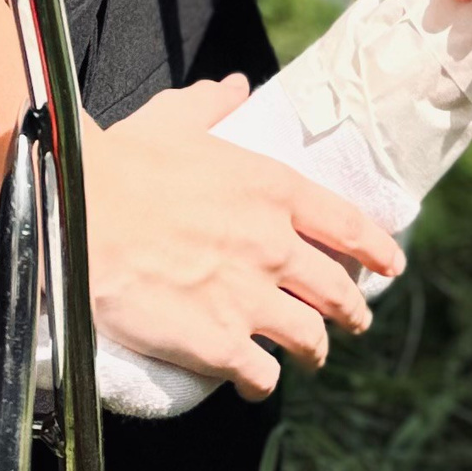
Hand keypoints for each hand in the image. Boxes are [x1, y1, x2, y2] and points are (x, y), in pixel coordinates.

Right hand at [80, 78, 405, 399]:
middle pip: (338, 290)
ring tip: (311, 357)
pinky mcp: (217, 344)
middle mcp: (274, 246)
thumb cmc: (124, 162)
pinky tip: (256, 383)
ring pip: (309, 339)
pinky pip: (261, 376)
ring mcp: (249, 299)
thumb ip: (213, 104)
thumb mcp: (176, 118)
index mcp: (273, 191)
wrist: (79, 212)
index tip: (392, 265)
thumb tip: (235, 87)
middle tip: (355, 319)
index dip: (376, 249)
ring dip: (315, 350)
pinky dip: (262, 383)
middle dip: (353, 309)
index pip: (348, 225)